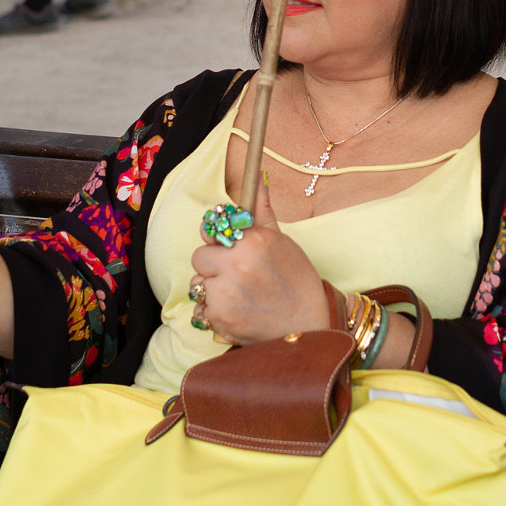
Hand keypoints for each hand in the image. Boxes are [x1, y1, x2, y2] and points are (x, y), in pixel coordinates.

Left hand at [189, 185, 329, 345]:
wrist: (308, 325)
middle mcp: (236, 265)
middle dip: (213, 267)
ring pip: (198, 285)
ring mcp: (225, 293)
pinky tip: (238, 312)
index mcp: (252, 241)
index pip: (210, 230)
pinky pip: (201, 310)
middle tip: (237, 277)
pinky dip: (214, 313)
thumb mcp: (281, 241)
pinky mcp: (219, 318)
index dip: (216, 242)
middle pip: (199, 258)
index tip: (226, 249)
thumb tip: (259, 179)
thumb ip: (262, 211)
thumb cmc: (296, 281)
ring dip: (213, 291)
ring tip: (240, 297)